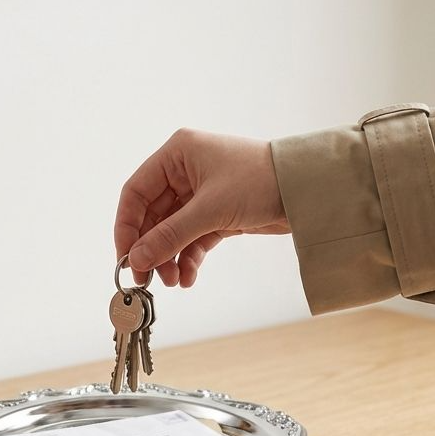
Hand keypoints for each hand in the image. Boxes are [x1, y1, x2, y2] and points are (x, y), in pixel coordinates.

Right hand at [115, 128, 289, 286]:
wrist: (308, 190)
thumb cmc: (261, 181)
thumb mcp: (211, 210)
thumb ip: (170, 235)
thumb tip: (137, 260)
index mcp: (177, 154)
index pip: (135, 192)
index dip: (126, 227)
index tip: (125, 258)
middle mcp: (185, 171)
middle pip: (152, 216)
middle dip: (151, 248)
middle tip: (146, 279)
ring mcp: (201, 193)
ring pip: (172, 231)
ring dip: (169, 257)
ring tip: (173, 281)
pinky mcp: (218, 213)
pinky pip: (192, 239)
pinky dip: (188, 258)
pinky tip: (188, 277)